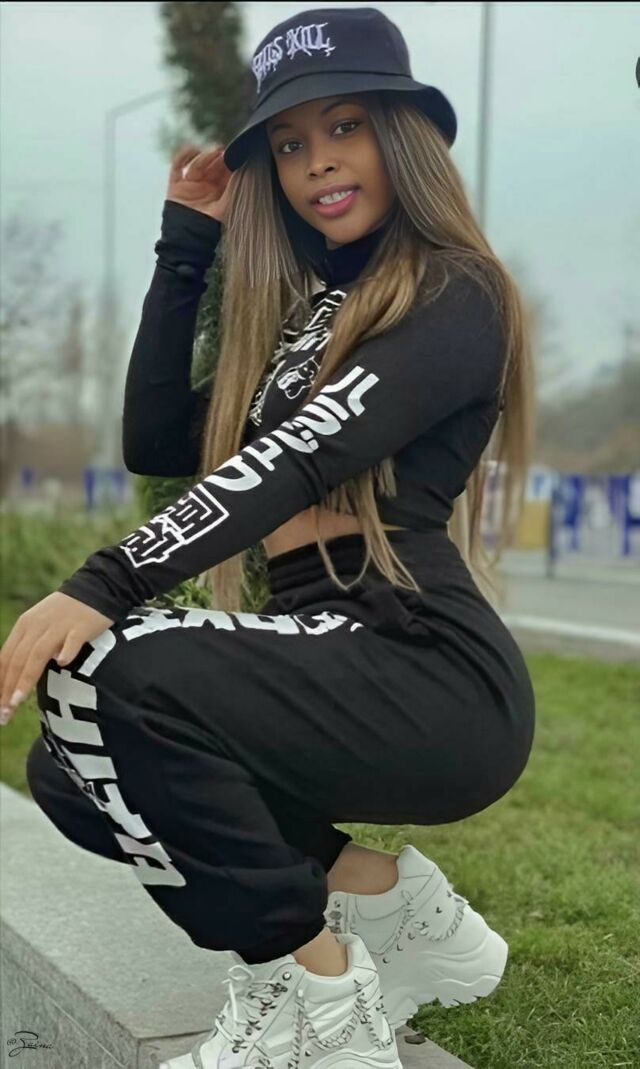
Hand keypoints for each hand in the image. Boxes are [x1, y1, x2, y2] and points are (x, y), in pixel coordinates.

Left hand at [0, 592, 114, 724]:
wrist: (96, 588)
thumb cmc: (67, 613)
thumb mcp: (40, 626)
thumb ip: (28, 648)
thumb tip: (16, 678)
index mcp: (25, 625)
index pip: (6, 657)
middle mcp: (38, 625)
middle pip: (18, 659)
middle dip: (8, 688)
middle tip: (4, 713)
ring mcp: (60, 625)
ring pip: (37, 654)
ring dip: (25, 678)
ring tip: (17, 700)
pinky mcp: (81, 626)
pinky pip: (72, 640)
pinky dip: (65, 651)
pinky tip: (61, 663)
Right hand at [166, 142, 236, 224]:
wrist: (185, 237)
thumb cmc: (207, 226)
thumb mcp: (225, 207)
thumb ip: (232, 189)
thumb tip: (242, 171)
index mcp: (218, 192)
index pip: (224, 173)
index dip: (229, 163)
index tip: (236, 155)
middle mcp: (205, 186)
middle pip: (211, 166)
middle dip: (218, 158)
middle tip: (225, 151)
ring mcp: (190, 184)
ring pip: (197, 164)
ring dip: (205, 156)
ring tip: (214, 151)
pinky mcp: (176, 184)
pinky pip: (178, 165)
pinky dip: (184, 156)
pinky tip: (193, 149)